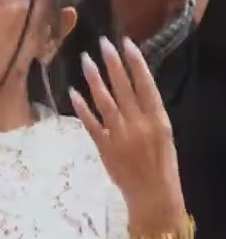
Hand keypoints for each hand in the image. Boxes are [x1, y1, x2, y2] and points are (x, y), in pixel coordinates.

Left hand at [71, 36, 182, 217]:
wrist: (153, 195)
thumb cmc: (162, 164)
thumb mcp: (165, 135)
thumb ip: (149, 114)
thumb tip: (135, 89)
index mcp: (159, 120)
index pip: (146, 85)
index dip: (136, 63)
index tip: (127, 43)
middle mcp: (139, 125)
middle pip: (124, 88)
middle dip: (113, 64)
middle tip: (103, 43)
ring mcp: (120, 136)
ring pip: (105, 102)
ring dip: (95, 80)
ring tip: (86, 60)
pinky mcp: (104, 148)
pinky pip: (91, 124)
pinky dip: (82, 108)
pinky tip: (73, 93)